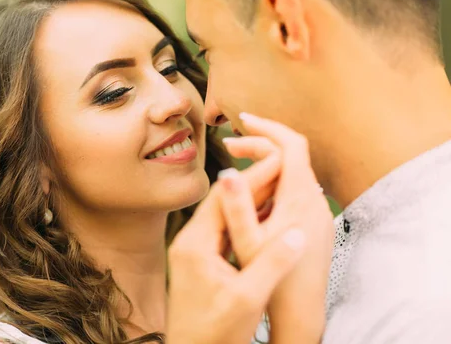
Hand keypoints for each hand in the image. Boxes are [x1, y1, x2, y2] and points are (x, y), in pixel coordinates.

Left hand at [166, 152, 306, 343]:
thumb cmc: (215, 334)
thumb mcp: (247, 300)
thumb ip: (271, 265)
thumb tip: (297, 234)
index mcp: (195, 245)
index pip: (223, 197)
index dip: (252, 177)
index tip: (279, 160)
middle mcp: (188, 242)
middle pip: (221, 201)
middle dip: (252, 184)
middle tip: (282, 167)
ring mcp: (192, 252)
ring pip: (223, 215)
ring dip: (249, 201)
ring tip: (279, 187)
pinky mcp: (198, 262)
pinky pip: (223, 231)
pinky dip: (243, 221)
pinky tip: (264, 220)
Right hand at [224, 113, 334, 342]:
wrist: (302, 312)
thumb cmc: (272, 280)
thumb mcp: (246, 244)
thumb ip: (236, 207)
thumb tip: (225, 173)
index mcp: (299, 197)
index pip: (291, 144)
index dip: (267, 127)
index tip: (242, 120)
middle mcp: (314, 199)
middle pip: (290, 155)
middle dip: (259, 145)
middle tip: (229, 147)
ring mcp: (317, 211)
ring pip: (292, 173)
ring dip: (265, 165)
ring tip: (236, 170)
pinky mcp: (315, 222)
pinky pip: (294, 190)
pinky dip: (273, 183)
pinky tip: (253, 197)